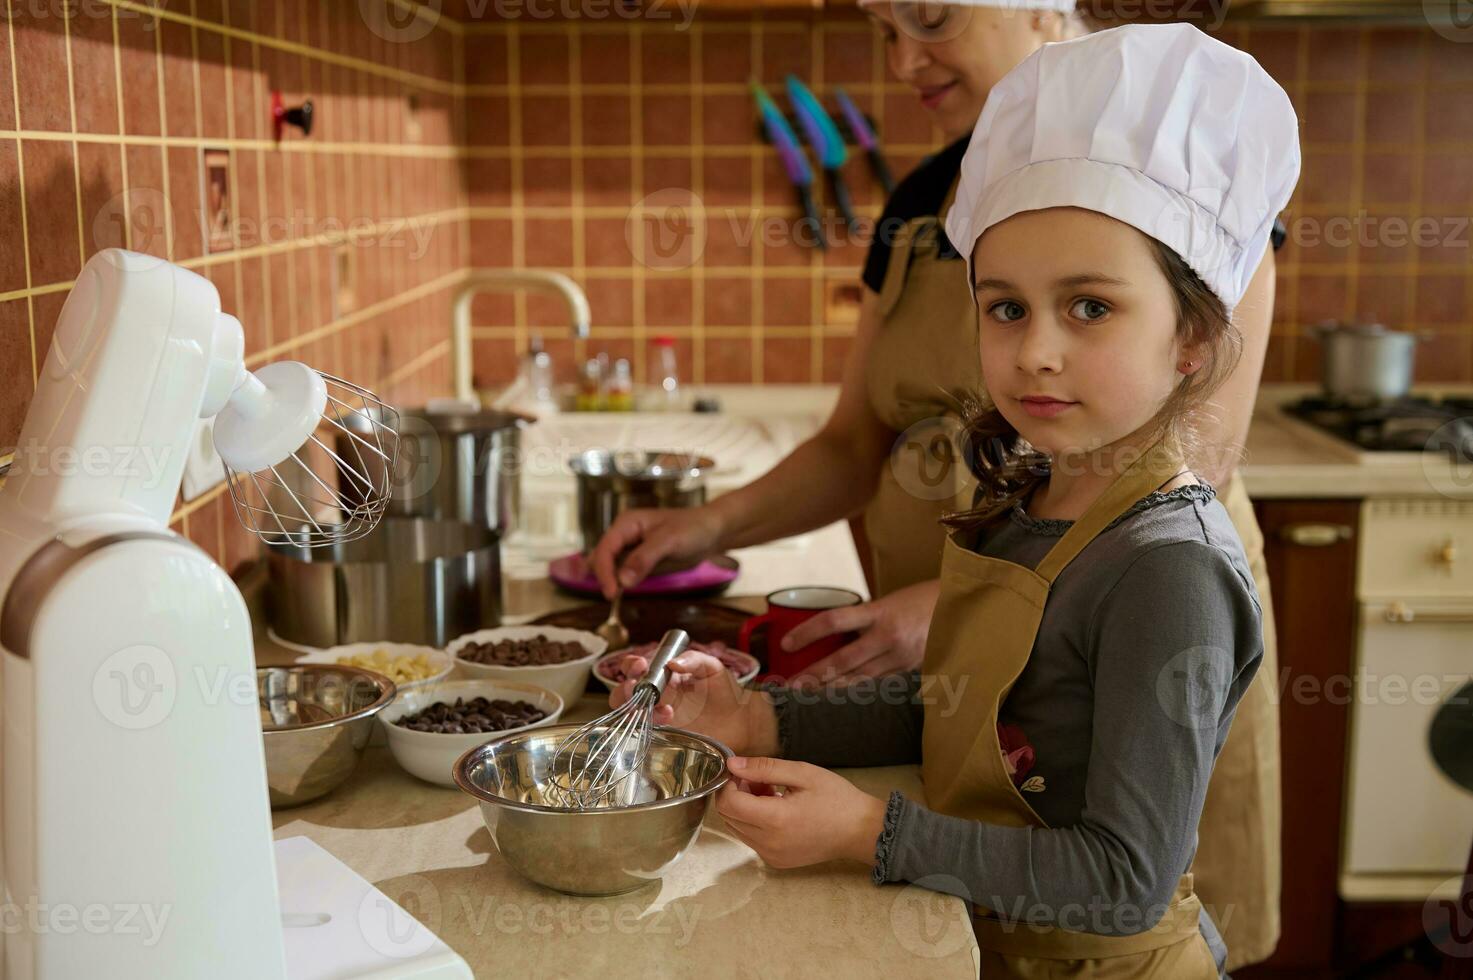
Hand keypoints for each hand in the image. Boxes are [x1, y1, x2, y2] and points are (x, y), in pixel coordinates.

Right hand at [589, 506, 724, 598]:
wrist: (712, 532)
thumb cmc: (693, 529)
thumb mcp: (669, 541)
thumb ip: (644, 559)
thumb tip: (622, 580)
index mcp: (626, 523)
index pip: (605, 548)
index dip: (604, 572)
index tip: (611, 593)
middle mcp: (624, 534)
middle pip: (601, 558)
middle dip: (602, 577)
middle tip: (612, 598)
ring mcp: (630, 548)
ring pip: (608, 567)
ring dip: (608, 581)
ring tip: (614, 597)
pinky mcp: (638, 560)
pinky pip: (622, 572)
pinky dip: (619, 583)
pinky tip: (621, 593)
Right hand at [609, 651, 778, 756]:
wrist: (741, 722)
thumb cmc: (727, 691)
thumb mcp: (713, 667)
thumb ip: (694, 659)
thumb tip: (672, 663)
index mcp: (663, 675)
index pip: (636, 667)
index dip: (631, 665)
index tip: (641, 665)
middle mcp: (656, 696)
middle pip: (623, 692)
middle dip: (625, 689)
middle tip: (641, 688)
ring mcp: (658, 717)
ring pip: (630, 714)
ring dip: (637, 709)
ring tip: (665, 708)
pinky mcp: (664, 736)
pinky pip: (644, 733)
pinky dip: (649, 726)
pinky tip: (670, 719)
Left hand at [715, 757, 887, 868]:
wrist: (861, 831)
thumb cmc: (837, 799)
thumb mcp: (802, 773)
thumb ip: (764, 768)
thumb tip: (732, 765)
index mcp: (775, 820)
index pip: (728, 802)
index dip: (729, 783)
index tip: (745, 771)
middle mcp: (768, 843)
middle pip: (728, 816)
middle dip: (736, 794)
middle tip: (761, 780)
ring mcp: (771, 855)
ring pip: (737, 828)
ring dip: (745, 809)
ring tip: (772, 794)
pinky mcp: (776, 861)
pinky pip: (751, 839)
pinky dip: (755, 823)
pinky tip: (777, 810)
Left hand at [783, 579, 939, 688]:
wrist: (964, 608)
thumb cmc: (924, 599)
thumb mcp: (891, 601)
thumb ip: (866, 618)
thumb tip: (835, 636)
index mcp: (881, 611)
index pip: (834, 621)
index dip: (808, 633)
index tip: (786, 644)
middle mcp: (889, 637)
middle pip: (842, 660)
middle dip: (814, 675)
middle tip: (790, 687)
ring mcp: (901, 658)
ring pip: (859, 679)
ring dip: (831, 690)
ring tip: (808, 698)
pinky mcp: (910, 671)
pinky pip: (878, 684)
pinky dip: (857, 692)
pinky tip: (841, 700)